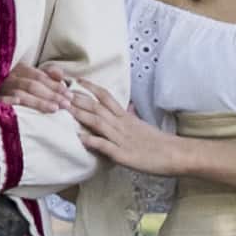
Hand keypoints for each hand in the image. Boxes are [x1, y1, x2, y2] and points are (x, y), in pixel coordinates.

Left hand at [35, 66, 200, 173]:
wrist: (176, 155)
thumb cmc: (159, 143)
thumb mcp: (142, 126)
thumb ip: (131, 117)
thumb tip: (127, 108)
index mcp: (126, 117)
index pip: (106, 97)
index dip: (90, 88)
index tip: (75, 80)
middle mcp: (122, 125)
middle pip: (97, 107)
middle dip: (77, 98)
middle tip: (59, 90)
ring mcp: (122, 139)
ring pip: (99, 123)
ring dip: (81, 115)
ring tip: (64, 108)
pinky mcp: (124, 155)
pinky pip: (106, 146)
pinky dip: (92, 141)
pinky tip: (80, 138)